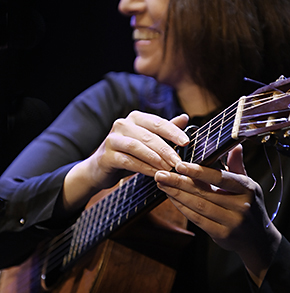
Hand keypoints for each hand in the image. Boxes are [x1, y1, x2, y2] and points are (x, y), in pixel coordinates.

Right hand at [62, 112, 188, 211]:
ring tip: (169, 169)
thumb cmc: (129, 154)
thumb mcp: (148, 141)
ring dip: (155, 159)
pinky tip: (155, 174)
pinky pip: (128, 161)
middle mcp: (122, 124)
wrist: (100, 169)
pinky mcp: (107, 155)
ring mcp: (112, 139)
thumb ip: (165, 130)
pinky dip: (144, 168)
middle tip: (179, 162)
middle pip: (149, 135)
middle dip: (166, 149)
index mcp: (135, 118)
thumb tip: (185, 117)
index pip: (158, 122)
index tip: (187, 142)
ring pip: (138, 147)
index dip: (173, 132)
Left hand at [154, 145, 280, 283]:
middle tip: (160, 174)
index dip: (198, 171)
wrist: (259, 239)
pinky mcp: (222, 235)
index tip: (179, 164)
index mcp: (247, 188)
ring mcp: (232, 222)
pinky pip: (197, 219)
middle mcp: (241, 205)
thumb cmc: (250, 205)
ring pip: (198, 206)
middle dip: (179, 182)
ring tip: (162, 184)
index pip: (220, 178)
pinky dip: (182, 208)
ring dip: (177, 194)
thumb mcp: (248, 184)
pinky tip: (172, 198)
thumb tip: (234, 145)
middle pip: (204, 192)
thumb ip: (237, 165)